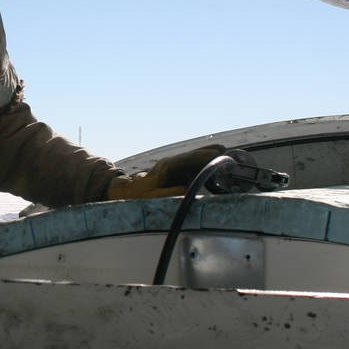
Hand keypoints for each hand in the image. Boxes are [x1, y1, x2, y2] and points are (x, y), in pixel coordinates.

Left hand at [107, 145, 225, 200]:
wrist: (124, 192)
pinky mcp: (173, 172)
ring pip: (192, 159)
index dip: (202, 157)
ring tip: (221, 152)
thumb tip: (188, 189)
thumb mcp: (152, 197)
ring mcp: (171, 167)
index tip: (216, 154)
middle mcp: (170, 164)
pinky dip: (201, 163)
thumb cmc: (137, 196)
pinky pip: (190, 166)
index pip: (187, 160)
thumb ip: (170, 193)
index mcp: (166, 168)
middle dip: (208, 153)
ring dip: (206, 156)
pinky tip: (211, 163)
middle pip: (192, 156)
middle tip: (224, 150)